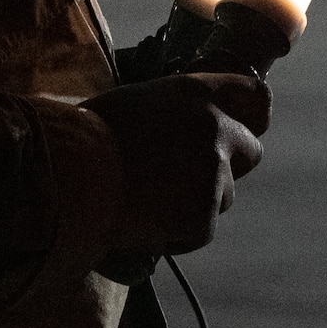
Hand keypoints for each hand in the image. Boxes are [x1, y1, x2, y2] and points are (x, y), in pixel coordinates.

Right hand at [82, 72, 269, 256]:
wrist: (72, 178)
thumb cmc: (87, 137)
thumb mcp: (136, 103)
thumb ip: (173, 112)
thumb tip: (181, 128)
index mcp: (196, 93)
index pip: (254, 95)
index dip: (252, 114)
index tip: (246, 126)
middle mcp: (215, 128)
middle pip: (251, 150)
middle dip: (228, 166)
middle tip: (190, 178)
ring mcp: (213, 173)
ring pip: (226, 195)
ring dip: (200, 202)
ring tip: (154, 203)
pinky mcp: (203, 215)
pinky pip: (202, 230)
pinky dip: (180, 234)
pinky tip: (146, 225)